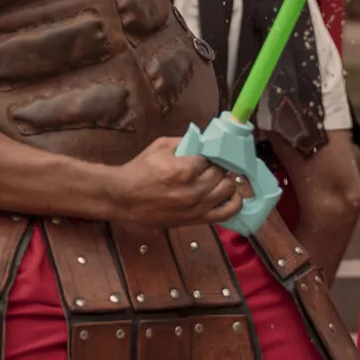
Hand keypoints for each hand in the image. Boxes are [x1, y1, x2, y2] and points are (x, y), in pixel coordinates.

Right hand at [108, 137, 243, 227]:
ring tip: (219, 177)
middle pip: (222, 173)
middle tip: (214, 163)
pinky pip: (226, 213)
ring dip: (226, 180)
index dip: (213, 153)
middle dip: (219, 166)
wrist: (125, 197)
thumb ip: (186, 141)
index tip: (211, 152)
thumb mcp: (161, 146)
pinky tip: (233, 194)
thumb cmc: (141, 170)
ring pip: (228, 189)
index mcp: (184, 169)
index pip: (213, 157)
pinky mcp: (196, 219)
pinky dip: (234, 203)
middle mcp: (193, 190)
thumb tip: (205, 140)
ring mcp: (196, 207)